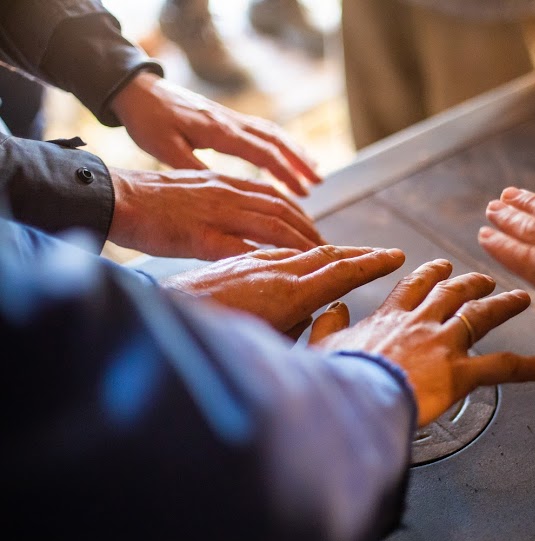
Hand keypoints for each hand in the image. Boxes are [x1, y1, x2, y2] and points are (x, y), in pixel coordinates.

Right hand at [108, 167, 324, 259]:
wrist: (113, 197)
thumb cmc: (145, 201)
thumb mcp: (191, 192)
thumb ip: (217, 202)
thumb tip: (235, 221)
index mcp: (223, 182)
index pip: (271, 195)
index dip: (297, 211)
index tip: (313, 228)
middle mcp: (226, 193)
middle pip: (281, 209)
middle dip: (308, 228)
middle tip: (327, 247)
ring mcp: (216, 212)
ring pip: (271, 224)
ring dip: (299, 242)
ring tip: (317, 258)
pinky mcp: (201, 234)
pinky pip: (243, 246)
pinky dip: (268, 256)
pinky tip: (285, 269)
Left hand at [111, 72, 320, 196]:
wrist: (138, 90)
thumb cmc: (148, 120)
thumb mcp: (164, 148)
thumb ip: (194, 167)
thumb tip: (224, 189)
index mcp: (219, 132)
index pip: (263, 153)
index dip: (286, 173)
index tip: (302, 193)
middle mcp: (231, 122)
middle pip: (277, 141)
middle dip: (300, 163)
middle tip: (319, 184)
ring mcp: (232, 118)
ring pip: (274, 134)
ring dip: (296, 152)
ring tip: (314, 173)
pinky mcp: (228, 119)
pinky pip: (263, 130)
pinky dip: (282, 144)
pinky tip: (289, 156)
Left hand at [161, 245, 406, 333]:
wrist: (155, 320)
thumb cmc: (208, 344)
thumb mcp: (264, 350)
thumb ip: (297, 331)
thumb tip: (312, 317)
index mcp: (288, 293)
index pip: (342, 272)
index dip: (372, 263)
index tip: (396, 255)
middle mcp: (275, 270)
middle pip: (328, 253)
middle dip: (361, 252)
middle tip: (385, 252)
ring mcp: (254, 262)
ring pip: (303, 250)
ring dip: (332, 251)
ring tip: (350, 255)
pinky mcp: (235, 261)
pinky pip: (279, 251)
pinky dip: (302, 252)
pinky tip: (300, 258)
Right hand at [308, 259, 534, 425]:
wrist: (350, 394)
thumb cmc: (336, 375)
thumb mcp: (322, 345)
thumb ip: (329, 324)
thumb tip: (335, 307)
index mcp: (390, 316)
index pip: (414, 287)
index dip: (429, 275)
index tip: (439, 268)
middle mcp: (422, 322)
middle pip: (453, 293)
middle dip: (470, 283)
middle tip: (484, 279)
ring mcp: (444, 344)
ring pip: (481, 316)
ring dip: (503, 305)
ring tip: (521, 300)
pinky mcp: (460, 372)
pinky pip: (503, 367)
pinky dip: (530, 367)